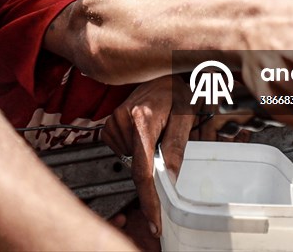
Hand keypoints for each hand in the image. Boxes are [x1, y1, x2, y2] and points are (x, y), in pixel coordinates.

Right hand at [101, 76, 195, 237]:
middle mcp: (122, 120)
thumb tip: (171, 178)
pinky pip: (122, 151)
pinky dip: (134, 149)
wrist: (160, 72)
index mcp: (143, 120)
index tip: (155, 220)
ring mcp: (113, 122)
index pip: (143, 170)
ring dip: (143, 156)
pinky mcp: (108, 125)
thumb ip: (176, 148)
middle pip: (137, 167)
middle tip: (166, 141)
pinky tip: (142, 131)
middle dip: (152, 168)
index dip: (149, 199)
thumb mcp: (184, 118)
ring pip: (129, 161)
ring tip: (155, 130)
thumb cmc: (175, 91)